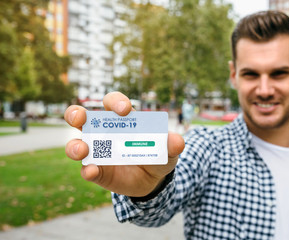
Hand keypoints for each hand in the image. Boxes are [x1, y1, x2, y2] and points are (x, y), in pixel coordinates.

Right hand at [64, 92, 184, 196]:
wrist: (153, 181)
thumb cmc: (158, 156)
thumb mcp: (168, 151)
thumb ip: (172, 145)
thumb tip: (177, 141)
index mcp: (122, 120)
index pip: (112, 103)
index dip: (115, 102)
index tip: (124, 110)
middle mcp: (104, 132)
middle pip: (81, 117)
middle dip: (76, 113)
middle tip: (81, 117)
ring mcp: (97, 152)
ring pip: (76, 144)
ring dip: (75, 146)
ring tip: (82, 150)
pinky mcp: (96, 171)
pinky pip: (86, 169)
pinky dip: (87, 170)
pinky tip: (92, 171)